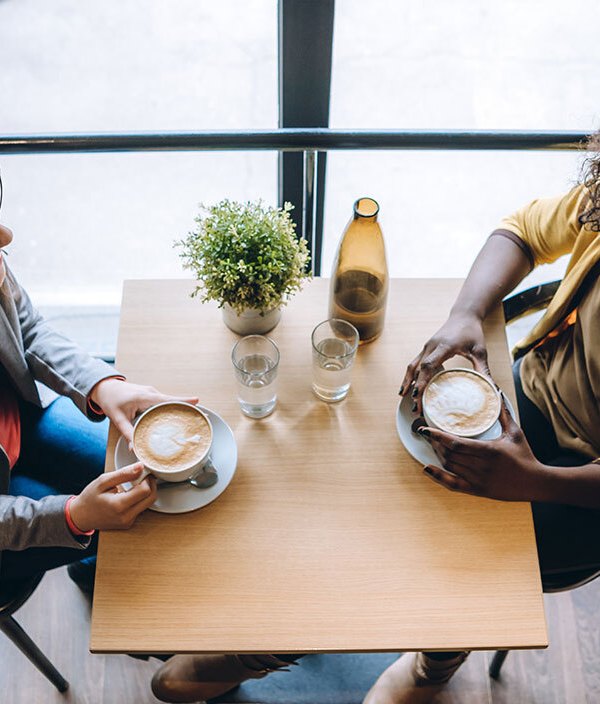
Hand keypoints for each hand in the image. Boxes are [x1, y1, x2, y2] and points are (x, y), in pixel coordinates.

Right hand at [69, 463, 156, 531]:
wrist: (81, 516)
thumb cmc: (90, 498)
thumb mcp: (103, 481)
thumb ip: (123, 474)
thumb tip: (140, 466)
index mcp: (119, 506)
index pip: (145, 490)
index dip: (147, 478)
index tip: (142, 471)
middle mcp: (126, 517)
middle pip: (151, 498)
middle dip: (151, 484)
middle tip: (143, 475)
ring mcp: (128, 522)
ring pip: (148, 503)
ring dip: (146, 491)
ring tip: (135, 483)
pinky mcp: (129, 523)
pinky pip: (142, 508)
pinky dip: (140, 499)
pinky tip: (131, 493)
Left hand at [90, 378, 198, 444]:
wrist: (105, 387)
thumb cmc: (111, 400)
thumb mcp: (118, 419)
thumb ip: (127, 433)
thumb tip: (135, 449)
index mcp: (146, 397)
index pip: (168, 400)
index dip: (183, 401)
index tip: (198, 402)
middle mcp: (152, 393)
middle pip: (174, 401)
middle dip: (188, 407)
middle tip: (203, 415)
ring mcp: (152, 393)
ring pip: (169, 402)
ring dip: (181, 408)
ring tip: (194, 418)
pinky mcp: (151, 395)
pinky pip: (165, 402)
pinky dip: (172, 408)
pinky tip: (178, 417)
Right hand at [400, 311, 489, 413]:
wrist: (464, 315)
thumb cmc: (472, 332)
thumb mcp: (480, 351)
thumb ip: (483, 370)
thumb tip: (491, 389)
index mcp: (444, 346)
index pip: (428, 365)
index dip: (422, 381)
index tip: (418, 396)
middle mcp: (432, 346)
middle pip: (417, 369)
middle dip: (414, 388)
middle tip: (415, 407)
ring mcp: (427, 347)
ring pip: (412, 366)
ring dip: (408, 382)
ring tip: (404, 398)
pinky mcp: (426, 349)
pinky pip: (415, 363)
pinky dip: (411, 375)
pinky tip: (410, 386)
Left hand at [419, 402, 549, 501]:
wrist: (535, 483)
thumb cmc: (525, 456)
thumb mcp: (515, 433)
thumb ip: (504, 414)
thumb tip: (497, 393)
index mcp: (489, 450)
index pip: (456, 443)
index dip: (437, 436)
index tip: (425, 429)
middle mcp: (481, 466)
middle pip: (449, 454)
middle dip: (435, 443)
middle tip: (427, 434)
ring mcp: (478, 479)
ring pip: (449, 466)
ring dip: (438, 455)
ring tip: (432, 444)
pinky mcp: (477, 490)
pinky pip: (453, 484)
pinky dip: (438, 477)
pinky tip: (427, 468)